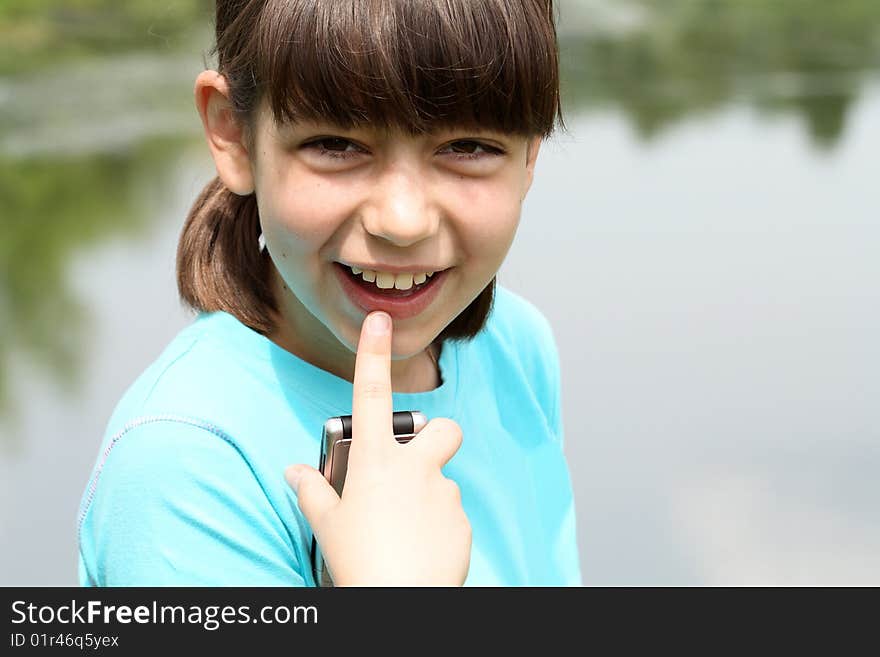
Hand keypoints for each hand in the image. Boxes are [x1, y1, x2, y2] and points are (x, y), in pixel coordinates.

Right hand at [285, 311, 470, 585]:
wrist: (401, 602)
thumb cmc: (358, 562)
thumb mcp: (326, 525)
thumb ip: (312, 490)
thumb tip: (296, 472)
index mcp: (375, 461)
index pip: (369, 394)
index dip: (373, 354)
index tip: (380, 321)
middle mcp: (416, 468)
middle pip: (443, 429)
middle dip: (435, 439)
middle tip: (415, 468)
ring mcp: (445, 493)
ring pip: (443, 480)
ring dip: (428, 495)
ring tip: (405, 531)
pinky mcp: (463, 522)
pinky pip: (451, 515)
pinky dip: (438, 526)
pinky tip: (420, 550)